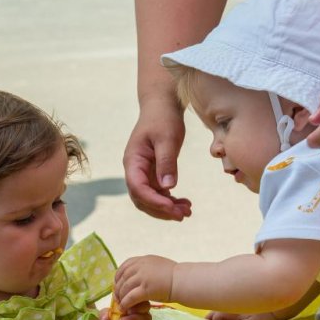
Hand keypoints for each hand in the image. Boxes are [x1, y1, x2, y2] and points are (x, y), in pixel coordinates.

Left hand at [114, 255, 174, 309]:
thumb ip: (147, 268)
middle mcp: (141, 266)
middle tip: (117, 298)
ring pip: (124, 288)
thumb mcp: (158, 266)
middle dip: (118, 288)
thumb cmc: (175, 276)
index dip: (119, 276)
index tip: (118, 285)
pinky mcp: (146, 289)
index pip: (124, 266)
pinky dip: (125, 304)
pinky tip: (125, 309)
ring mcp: (143, 277)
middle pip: (122, 277)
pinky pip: (130, 297)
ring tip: (120, 305)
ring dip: (121, 297)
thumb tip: (139, 274)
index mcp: (144, 259)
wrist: (185, 281)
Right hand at [123, 99, 191, 220]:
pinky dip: (170, 200)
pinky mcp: (153, 172)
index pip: (138, 188)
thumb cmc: (163, 118)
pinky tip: (185, 203)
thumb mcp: (167, 138)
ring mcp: (143, 172)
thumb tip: (168, 187)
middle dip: (161, 210)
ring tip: (187, 211)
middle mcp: (134, 169)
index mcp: (133, 160)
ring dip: (166, 208)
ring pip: (150, 199)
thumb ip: (167, 162)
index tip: (173, 209)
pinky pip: (158, 192)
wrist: (162, 105)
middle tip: (183, 215)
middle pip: (142, 198)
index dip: (154, 202)